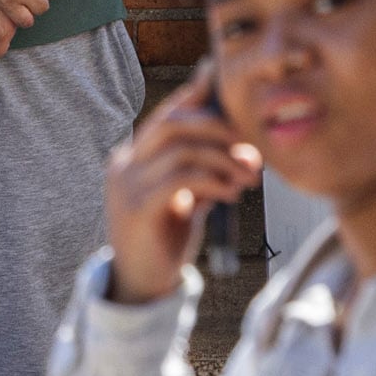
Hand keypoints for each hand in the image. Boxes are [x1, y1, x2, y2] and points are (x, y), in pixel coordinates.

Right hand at [101, 74, 263, 305]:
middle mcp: (124, 164)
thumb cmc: (166, 239)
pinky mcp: (138, 208)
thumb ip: (205, 172)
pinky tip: (231, 195)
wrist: (141, 285)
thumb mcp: (187, 199)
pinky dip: (212, 181)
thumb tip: (245, 149)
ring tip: (249, 179)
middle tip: (251, 150)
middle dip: (219, 129)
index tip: (228, 91)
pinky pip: (180, 180)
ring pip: (181, 150)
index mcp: (133, 157)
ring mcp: (127, 185)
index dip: (197, 97)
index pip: (167, 115)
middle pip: (173, 124)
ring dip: (223, 159)